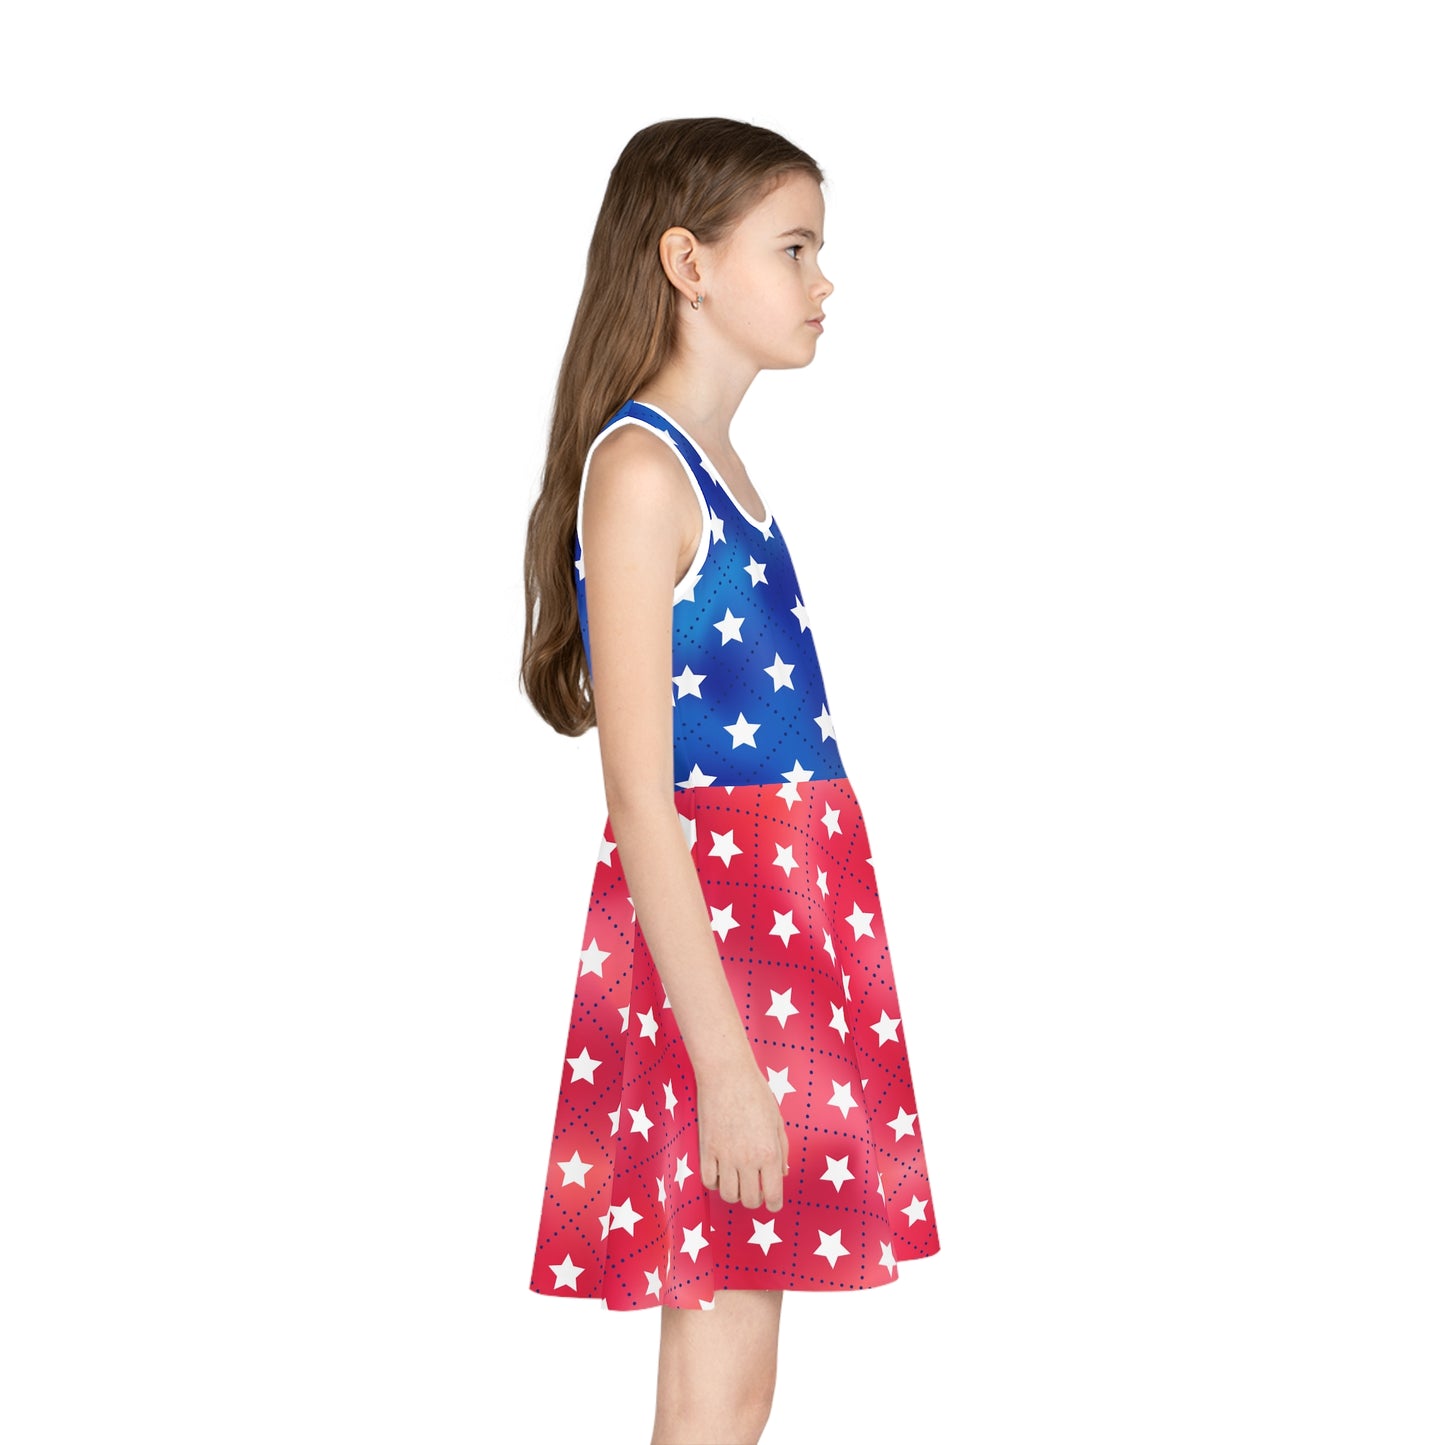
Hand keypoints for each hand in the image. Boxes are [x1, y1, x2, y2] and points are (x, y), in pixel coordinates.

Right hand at [696, 1063, 788, 1211]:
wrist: (727, 1074)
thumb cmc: (755, 1092)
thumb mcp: (777, 1120)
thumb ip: (782, 1149)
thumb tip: (782, 1174)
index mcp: (769, 1152)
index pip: (773, 1195)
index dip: (774, 1203)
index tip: (772, 1202)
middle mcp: (748, 1159)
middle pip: (750, 1200)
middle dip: (755, 1199)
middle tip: (755, 1187)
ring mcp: (725, 1156)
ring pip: (728, 1195)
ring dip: (734, 1191)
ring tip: (737, 1178)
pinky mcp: (706, 1149)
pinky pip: (709, 1181)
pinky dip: (715, 1181)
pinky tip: (721, 1170)